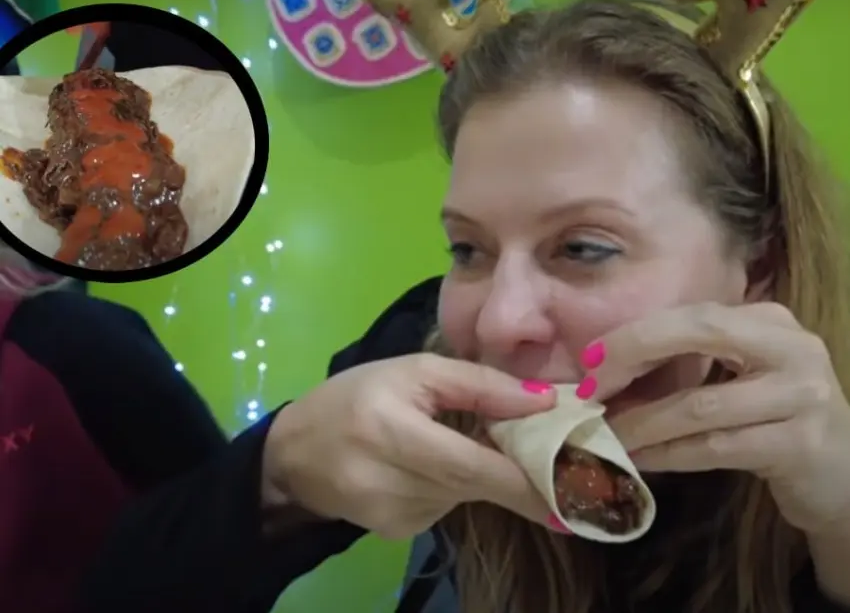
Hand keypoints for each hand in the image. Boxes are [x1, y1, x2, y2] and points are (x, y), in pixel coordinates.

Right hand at [262, 353, 554, 538]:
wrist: (295, 452)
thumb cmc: (355, 396)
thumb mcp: (413, 371)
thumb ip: (478, 385)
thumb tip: (543, 402)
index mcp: (390, 430)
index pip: (470, 465)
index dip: (524, 482)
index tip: (573, 496)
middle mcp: (387, 482)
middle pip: (474, 484)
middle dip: (517, 476)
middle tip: (554, 464)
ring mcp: (389, 516)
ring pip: (463, 496)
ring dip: (476, 474)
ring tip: (450, 442)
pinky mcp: (393, 534)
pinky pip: (443, 508)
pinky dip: (449, 487)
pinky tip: (423, 467)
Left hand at [583, 302, 849, 534]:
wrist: (842, 475)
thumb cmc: (776, 418)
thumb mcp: (743, 376)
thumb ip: (693, 360)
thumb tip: (604, 369)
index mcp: (771, 321)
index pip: (693, 314)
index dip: (636, 334)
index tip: (589, 360)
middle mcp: (792, 347)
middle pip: (700, 334)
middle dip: (633, 358)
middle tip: (589, 391)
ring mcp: (803, 396)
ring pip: (701, 406)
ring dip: (642, 422)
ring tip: (605, 434)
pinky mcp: (801, 445)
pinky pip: (715, 448)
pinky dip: (669, 454)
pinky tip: (639, 460)